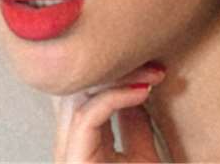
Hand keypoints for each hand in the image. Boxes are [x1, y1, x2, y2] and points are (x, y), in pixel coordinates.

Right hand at [51, 63, 167, 162]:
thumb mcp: (141, 156)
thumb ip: (134, 125)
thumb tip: (137, 88)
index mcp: (78, 144)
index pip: (84, 93)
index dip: (114, 72)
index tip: (149, 66)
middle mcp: (67, 147)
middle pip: (77, 89)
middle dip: (115, 69)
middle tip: (152, 65)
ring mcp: (68, 155)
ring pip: (78, 97)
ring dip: (118, 78)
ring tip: (151, 75)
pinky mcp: (76, 162)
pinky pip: (86, 116)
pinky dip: (116, 96)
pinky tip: (142, 91)